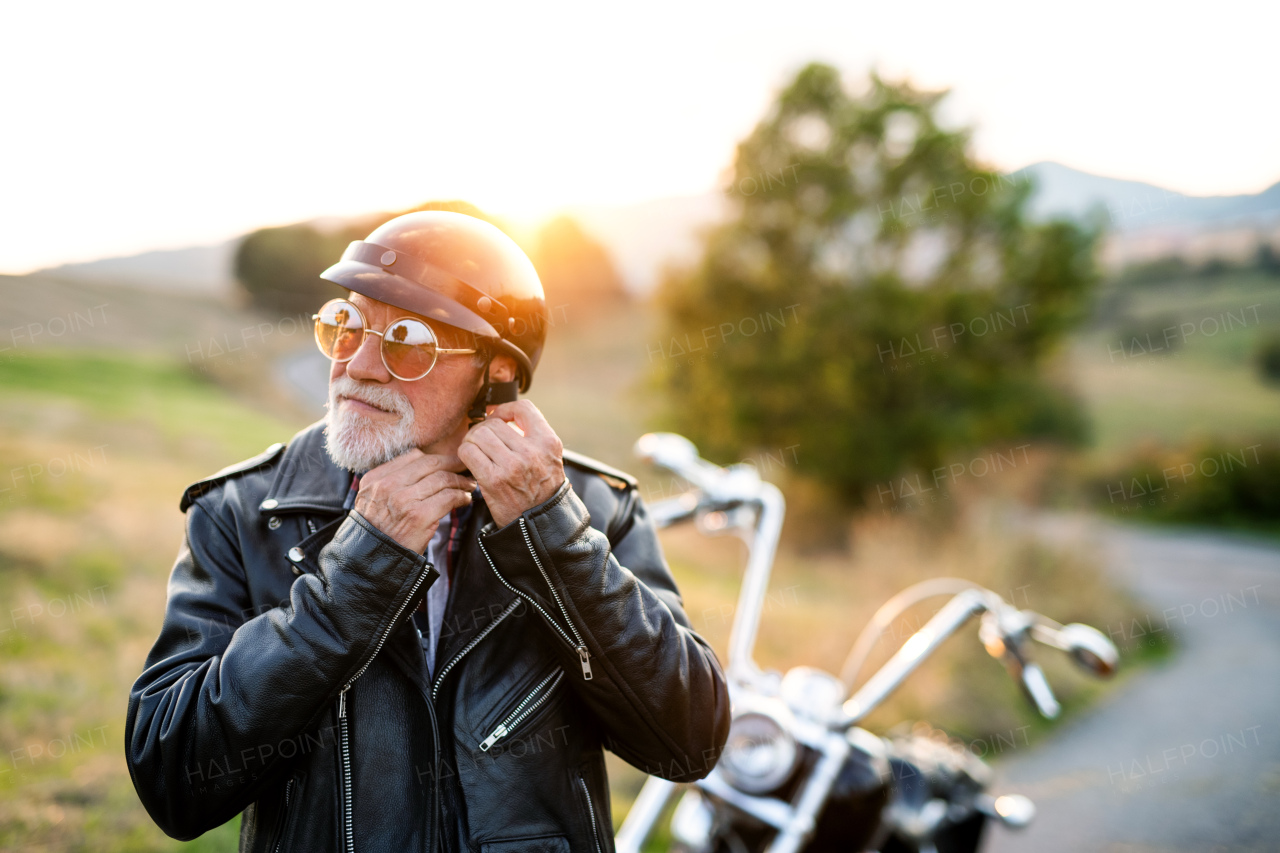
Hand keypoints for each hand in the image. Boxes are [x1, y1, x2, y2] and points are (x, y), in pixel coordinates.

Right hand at [353, 450, 475, 553]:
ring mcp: (403, 500)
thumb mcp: (373, 500)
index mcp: (375, 478)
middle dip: (453, 464)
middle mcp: (387, 486)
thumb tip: (427, 466)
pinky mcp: (419, 516)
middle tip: (465, 467)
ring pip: (442, 479)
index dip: (436, 457)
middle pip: (430, 463)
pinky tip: (465, 499)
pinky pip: (448, 497)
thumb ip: (393, 481)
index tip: (449, 462)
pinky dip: (461, 496)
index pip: (414, 456)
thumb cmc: (379, 532)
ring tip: (469, 485)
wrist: (372, 562)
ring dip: (461, 481)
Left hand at [458, 400, 564, 527]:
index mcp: (548, 442)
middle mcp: (532, 452)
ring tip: (478, 451)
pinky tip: (472, 462)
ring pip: (478, 435)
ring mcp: (512, 466)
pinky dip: (465, 454)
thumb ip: (532, 435)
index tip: (499, 417)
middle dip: (484, 429)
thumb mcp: (549, 457)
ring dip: (473, 441)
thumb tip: (500, 414)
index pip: (524, 408)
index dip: (506, 409)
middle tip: (484, 441)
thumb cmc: (541, 488)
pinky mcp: (493, 480)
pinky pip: (468, 452)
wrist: (539, 522)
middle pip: (494, 423)